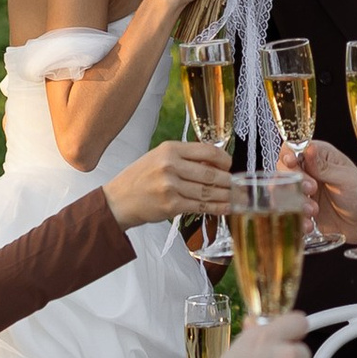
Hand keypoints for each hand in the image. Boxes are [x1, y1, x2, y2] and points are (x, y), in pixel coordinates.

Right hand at [105, 138, 234, 229]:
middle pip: (210, 172)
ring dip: (226, 195)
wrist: (118, 200)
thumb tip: (215, 164)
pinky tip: (226, 207)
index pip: (206, 150)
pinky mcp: (171, 205)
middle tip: (238, 185)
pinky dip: (217, 207)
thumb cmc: (140, 178)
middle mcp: (170, 165)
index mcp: (169, 149)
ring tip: (237, 197)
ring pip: (207, 191)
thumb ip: (184, 158)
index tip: (230, 165)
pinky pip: (201, 206)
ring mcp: (171, 186)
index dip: (223, 159)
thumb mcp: (159, 158)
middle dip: (228, 180)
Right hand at [284, 141, 356, 246]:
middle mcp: (307, 171)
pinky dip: (297, 219)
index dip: (288, 155)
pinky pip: (290, 212)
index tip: (291, 163)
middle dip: (294, 181)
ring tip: (314, 210)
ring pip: (284, 193)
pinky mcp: (301, 208)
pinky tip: (309, 225)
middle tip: (311, 189)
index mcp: (319, 156)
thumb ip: (323, 166)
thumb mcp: (344, 178)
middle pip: (284, 170)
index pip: (293, 148)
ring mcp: (302, 190)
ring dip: (295, 202)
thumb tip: (308, 148)